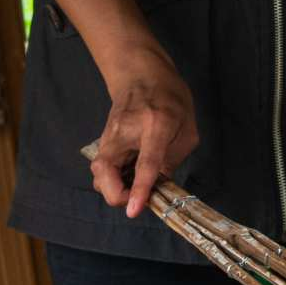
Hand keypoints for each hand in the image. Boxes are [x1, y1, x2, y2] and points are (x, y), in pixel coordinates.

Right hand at [89, 43, 198, 217]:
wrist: (142, 74)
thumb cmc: (171, 99)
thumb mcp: (187, 131)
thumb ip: (174, 160)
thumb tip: (159, 187)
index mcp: (156, 125)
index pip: (145, 164)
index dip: (139, 189)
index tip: (133, 210)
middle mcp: (126, 131)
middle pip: (105, 173)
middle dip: (119, 196)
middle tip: (140, 198)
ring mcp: (109, 135)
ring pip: (99, 174)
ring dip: (115, 189)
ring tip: (136, 186)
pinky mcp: (103, 141)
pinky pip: (102, 169)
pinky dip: (113, 180)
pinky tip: (130, 175)